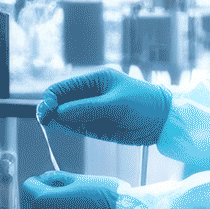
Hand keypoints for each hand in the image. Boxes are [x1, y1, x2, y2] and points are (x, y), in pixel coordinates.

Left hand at [21, 172, 121, 208]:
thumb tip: (43, 180)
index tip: (56, 180)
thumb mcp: (77, 179)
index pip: (28, 187)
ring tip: (72, 206)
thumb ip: (54, 179)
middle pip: (27, 205)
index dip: (41, 181)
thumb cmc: (104, 196)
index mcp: (43, 203)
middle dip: (40, 196)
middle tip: (63, 192)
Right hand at [37, 69, 171, 144]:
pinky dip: (68, 127)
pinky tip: (62, 128)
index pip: (64, 87)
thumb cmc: (144, 104)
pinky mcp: (97, 126)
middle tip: (45, 120)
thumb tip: (59, 113)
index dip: (51, 98)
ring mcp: (93, 110)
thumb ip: (87, 109)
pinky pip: (77, 126)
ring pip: (67, 115)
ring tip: (52, 124)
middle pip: (62, 101)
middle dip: (51, 109)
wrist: (164, 121)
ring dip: (58, 120)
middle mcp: (91, 94)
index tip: (47, 111)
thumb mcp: (116, 104)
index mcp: (96, 80)